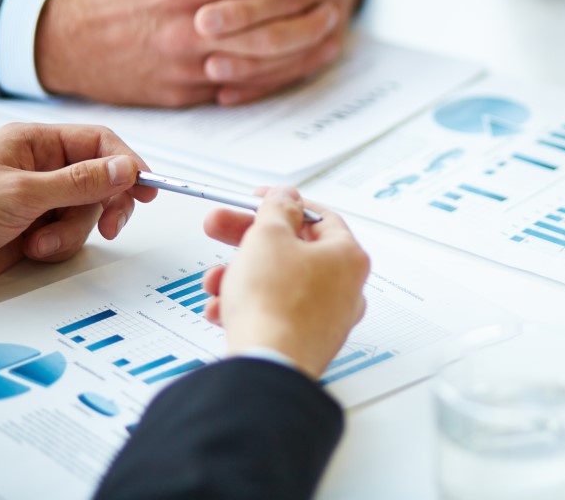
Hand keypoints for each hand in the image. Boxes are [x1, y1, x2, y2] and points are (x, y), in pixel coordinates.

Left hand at [0, 124, 155, 290]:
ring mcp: (41, 199)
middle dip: (105, 205)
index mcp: (34, 143)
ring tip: (40, 243)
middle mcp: (41, 168)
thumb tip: (125, 168)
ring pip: (88, 212)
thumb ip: (79, 181)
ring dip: (71, 232)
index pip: (98, 142)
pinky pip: (71, 234)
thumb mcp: (22, 194)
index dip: (126, 162)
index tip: (146, 186)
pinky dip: (58, 247)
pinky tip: (31, 249)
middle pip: (101, 179)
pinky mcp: (38, 228)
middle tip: (111, 224)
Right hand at [35, 0, 355, 106]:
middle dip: (302, 3)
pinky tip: (301, 60)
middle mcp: (185, 34)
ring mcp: (188, 70)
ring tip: (330, 23)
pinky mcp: (187, 96)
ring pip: (255, 60)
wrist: (57, 48)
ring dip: (297, 43)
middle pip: (258, 21)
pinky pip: (240, 88)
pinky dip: (273, 75)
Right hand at [200, 187, 369, 379]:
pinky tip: (223, 310)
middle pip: (294, 250)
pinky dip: (247, 306)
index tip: (258, 201)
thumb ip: (277, 209)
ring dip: (241, 276)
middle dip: (249, 240)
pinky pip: (274, 313)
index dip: (283, 204)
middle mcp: (345, 288)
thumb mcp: (268, 237)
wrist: (266, 366)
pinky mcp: (305, 341)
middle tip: (220, 228)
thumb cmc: (275, 305)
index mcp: (348, 256)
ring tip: (216, 282)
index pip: (319, 217)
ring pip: (278, 283)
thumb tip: (286, 197)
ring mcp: (327, 318)